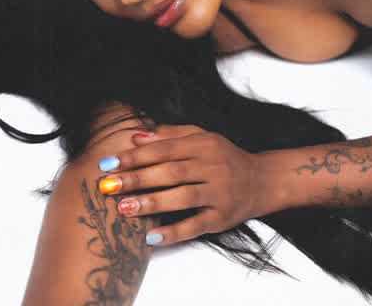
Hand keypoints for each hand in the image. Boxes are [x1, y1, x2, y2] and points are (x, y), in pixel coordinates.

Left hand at [96, 124, 285, 245]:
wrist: (263, 180)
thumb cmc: (224, 157)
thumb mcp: (201, 138)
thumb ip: (169, 135)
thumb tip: (135, 136)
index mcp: (204, 144)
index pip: (165, 149)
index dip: (136, 156)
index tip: (110, 164)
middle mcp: (213, 166)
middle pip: (171, 172)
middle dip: (137, 179)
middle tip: (108, 185)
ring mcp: (220, 193)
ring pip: (183, 197)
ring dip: (151, 203)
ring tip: (124, 207)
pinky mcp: (223, 217)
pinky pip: (196, 225)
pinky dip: (174, 231)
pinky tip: (152, 236)